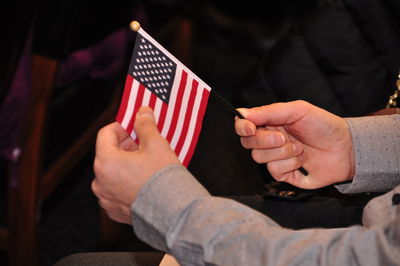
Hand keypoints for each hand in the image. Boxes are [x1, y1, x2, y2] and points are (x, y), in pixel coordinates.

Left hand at [92, 107, 179, 223]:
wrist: (172, 212)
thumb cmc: (162, 178)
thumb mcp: (155, 144)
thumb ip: (145, 125)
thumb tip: (142, 112)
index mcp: (105, 162)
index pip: (105, 134)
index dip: (121, 127)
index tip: (134, 128)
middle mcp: (100, 182)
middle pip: (108, 154)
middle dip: (125, 147)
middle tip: (144, 145)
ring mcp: (106, 199)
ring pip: (112, 173)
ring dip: (125, 165)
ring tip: (146, 165)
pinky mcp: (115, 212)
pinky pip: (116, 191)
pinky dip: (126, 184)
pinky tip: (143, 183)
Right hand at [234, 100, 354, 188]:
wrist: (346, 148)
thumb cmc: (323, 125)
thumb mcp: (297, 110)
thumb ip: (269, 111)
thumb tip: (242, 113)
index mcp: (269, 124)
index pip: (243, 127)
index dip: (243, 128)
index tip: (251, 129)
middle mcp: (269, 141)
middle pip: (248, 144)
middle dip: (266, 140)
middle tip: (284, 137)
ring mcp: (275, 159)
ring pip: (260, 159)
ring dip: (283, 152)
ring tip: (300, 148)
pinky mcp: (284, 175)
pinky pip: (274, 172)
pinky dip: (290, 164)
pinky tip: (303, 160)